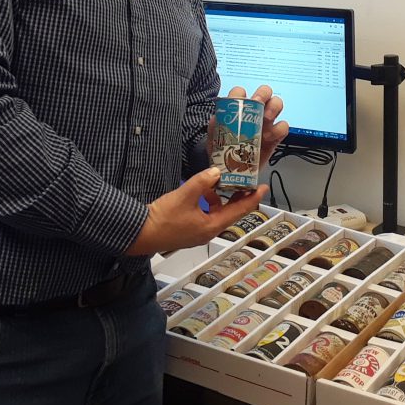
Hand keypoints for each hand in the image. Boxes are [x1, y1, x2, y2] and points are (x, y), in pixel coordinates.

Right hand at [125, 167, 269, 255]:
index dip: (253, 198)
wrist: (141, 233)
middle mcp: (208, 231)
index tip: (264, 187)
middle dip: (238, 196)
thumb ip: (202, 182)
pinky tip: (202, 190)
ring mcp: (198, 231)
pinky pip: (206, 213)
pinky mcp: (189, 229)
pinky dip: (208, 201)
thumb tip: (217, 171)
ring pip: (217, 212)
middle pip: (230, 212)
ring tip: (221, 181)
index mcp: (212, 225)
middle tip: (246, 181)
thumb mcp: (185, 195)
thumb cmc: (163, 218)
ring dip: (221, 197)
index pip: (239, 211)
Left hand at [207, 85, 288, 164]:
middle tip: (258, 103)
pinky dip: (278, 129)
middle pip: (264, 91)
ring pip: (277, 103)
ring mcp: (267, 123)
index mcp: (238, 109)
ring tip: (266, 119)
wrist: (234, 173)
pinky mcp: (275, 136)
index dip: (240, 93)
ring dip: (273, 108)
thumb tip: (216, 118)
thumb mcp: (214, 139)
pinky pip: (283, 126)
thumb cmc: (224, 152)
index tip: (239, 101)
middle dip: (262, 94)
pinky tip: (268, 138)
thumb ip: (214, 127)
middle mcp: (254, 112)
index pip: (240, 92)